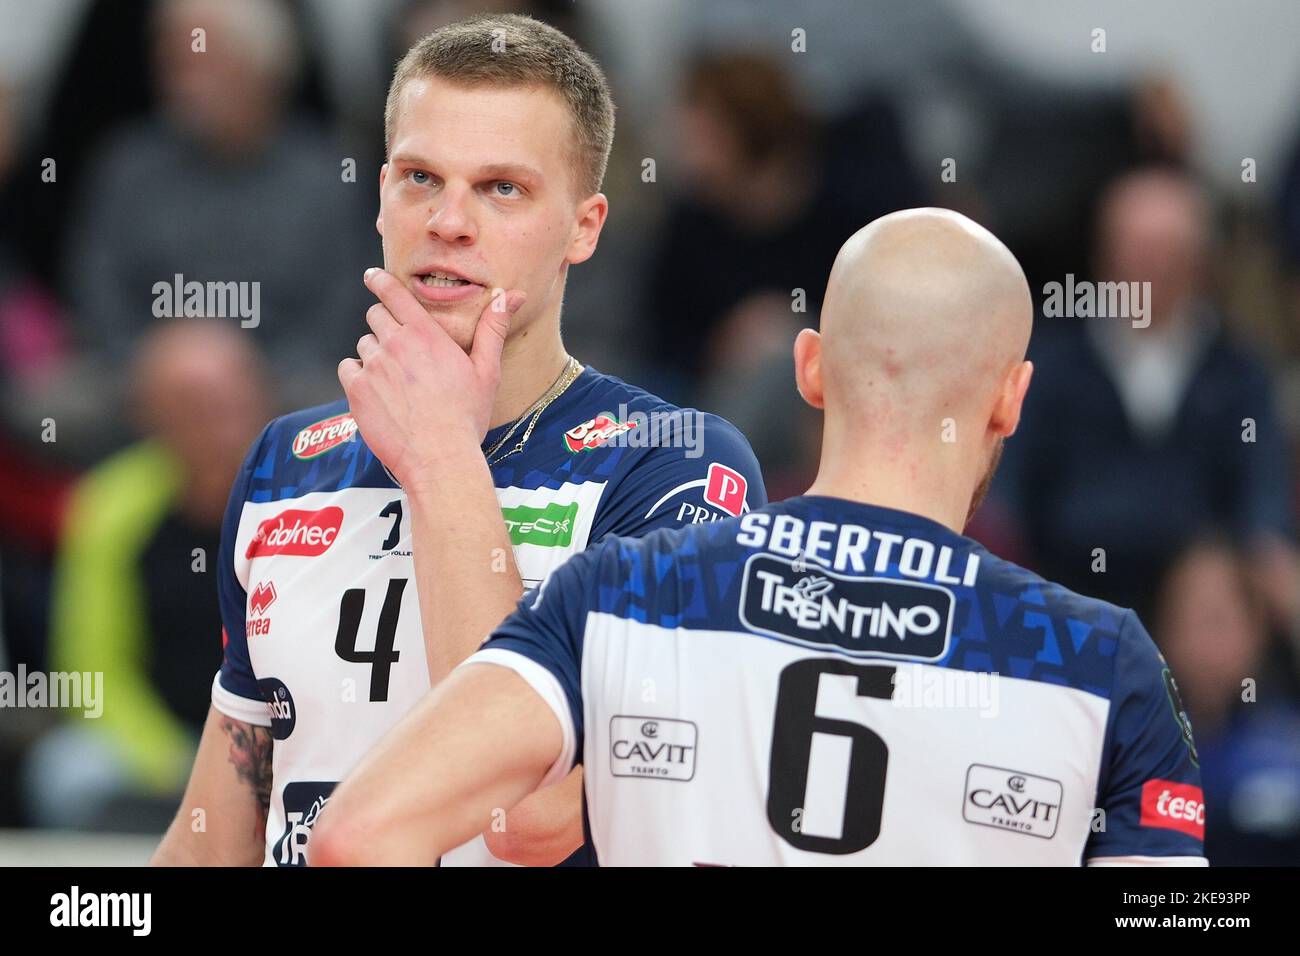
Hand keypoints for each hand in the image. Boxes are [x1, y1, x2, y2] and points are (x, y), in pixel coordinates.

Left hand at [339, 268, 524, 485]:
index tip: (373, 277)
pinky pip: (347, 369)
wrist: (440, 458)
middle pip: (375, 316)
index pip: (394, 293)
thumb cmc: (466, 416)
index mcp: (426, 334)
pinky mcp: (357, 390)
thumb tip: (509, 297)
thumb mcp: (487, 371)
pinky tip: (378, 393)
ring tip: (395, 381)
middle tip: (400, 349)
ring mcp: (373, 367)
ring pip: (364, 344)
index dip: (380, 281)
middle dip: (385, 326)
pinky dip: (358, 377)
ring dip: (375, 355)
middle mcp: (395, 344)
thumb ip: (492, 329)